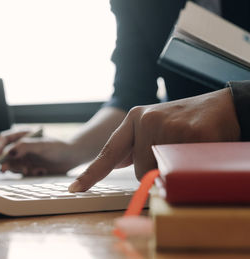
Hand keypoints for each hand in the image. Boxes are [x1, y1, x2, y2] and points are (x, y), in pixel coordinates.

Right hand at [0, 129, 77, 175]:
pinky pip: (22, 172)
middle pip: (5, 154)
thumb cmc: (58, 147)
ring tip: (30, 170)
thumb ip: (24, 147)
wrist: (72, 158)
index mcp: (23, 135)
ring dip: (18, 169)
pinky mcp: (29, 167)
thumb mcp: (41, 145)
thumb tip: (8, 152)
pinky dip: (29, 173)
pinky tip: (40, 171)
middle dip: (6, 162)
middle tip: (5, 169)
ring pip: (12, 165)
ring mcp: (25, 157)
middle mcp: (21, 146)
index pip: (4, 138)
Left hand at [69, 88, 240, 191]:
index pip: (108, 151)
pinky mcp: (189, 132)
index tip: (75, 188)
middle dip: (156, 170)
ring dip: (172, 169)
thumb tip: (117, 164)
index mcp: (134, 119)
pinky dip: (189, 166)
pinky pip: (181, 167)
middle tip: (174, 151)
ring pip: (160, 172)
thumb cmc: (184, 121)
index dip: (91, 173)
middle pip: (139, 170)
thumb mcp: (153, 128)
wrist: (221, 106)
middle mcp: (145, 120)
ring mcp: (167, 125)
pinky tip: (197, 148)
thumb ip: (134, 146)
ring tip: (186, 148)